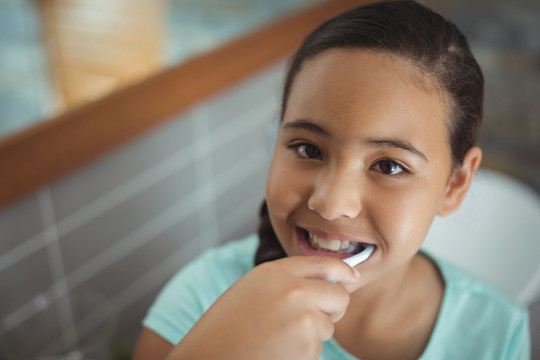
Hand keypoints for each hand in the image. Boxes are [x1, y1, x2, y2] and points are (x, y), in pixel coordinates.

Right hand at [165, 256, 359, 359]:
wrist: (206, 359)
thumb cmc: (224, 331)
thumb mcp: (251, 292)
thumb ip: (284, 283)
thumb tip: (327, 282)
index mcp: (273, 272)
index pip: (321, 263)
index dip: (342, 271)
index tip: (352, 277)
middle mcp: (292, 288)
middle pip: (338, 294)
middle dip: (331, 309)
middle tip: (306, 322)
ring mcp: (302, 316)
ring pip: (328, 325)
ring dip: (311, 336)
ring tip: (276, 340)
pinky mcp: (307, 344)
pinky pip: (318, 348)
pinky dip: (303, 354)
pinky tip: (277, 353)